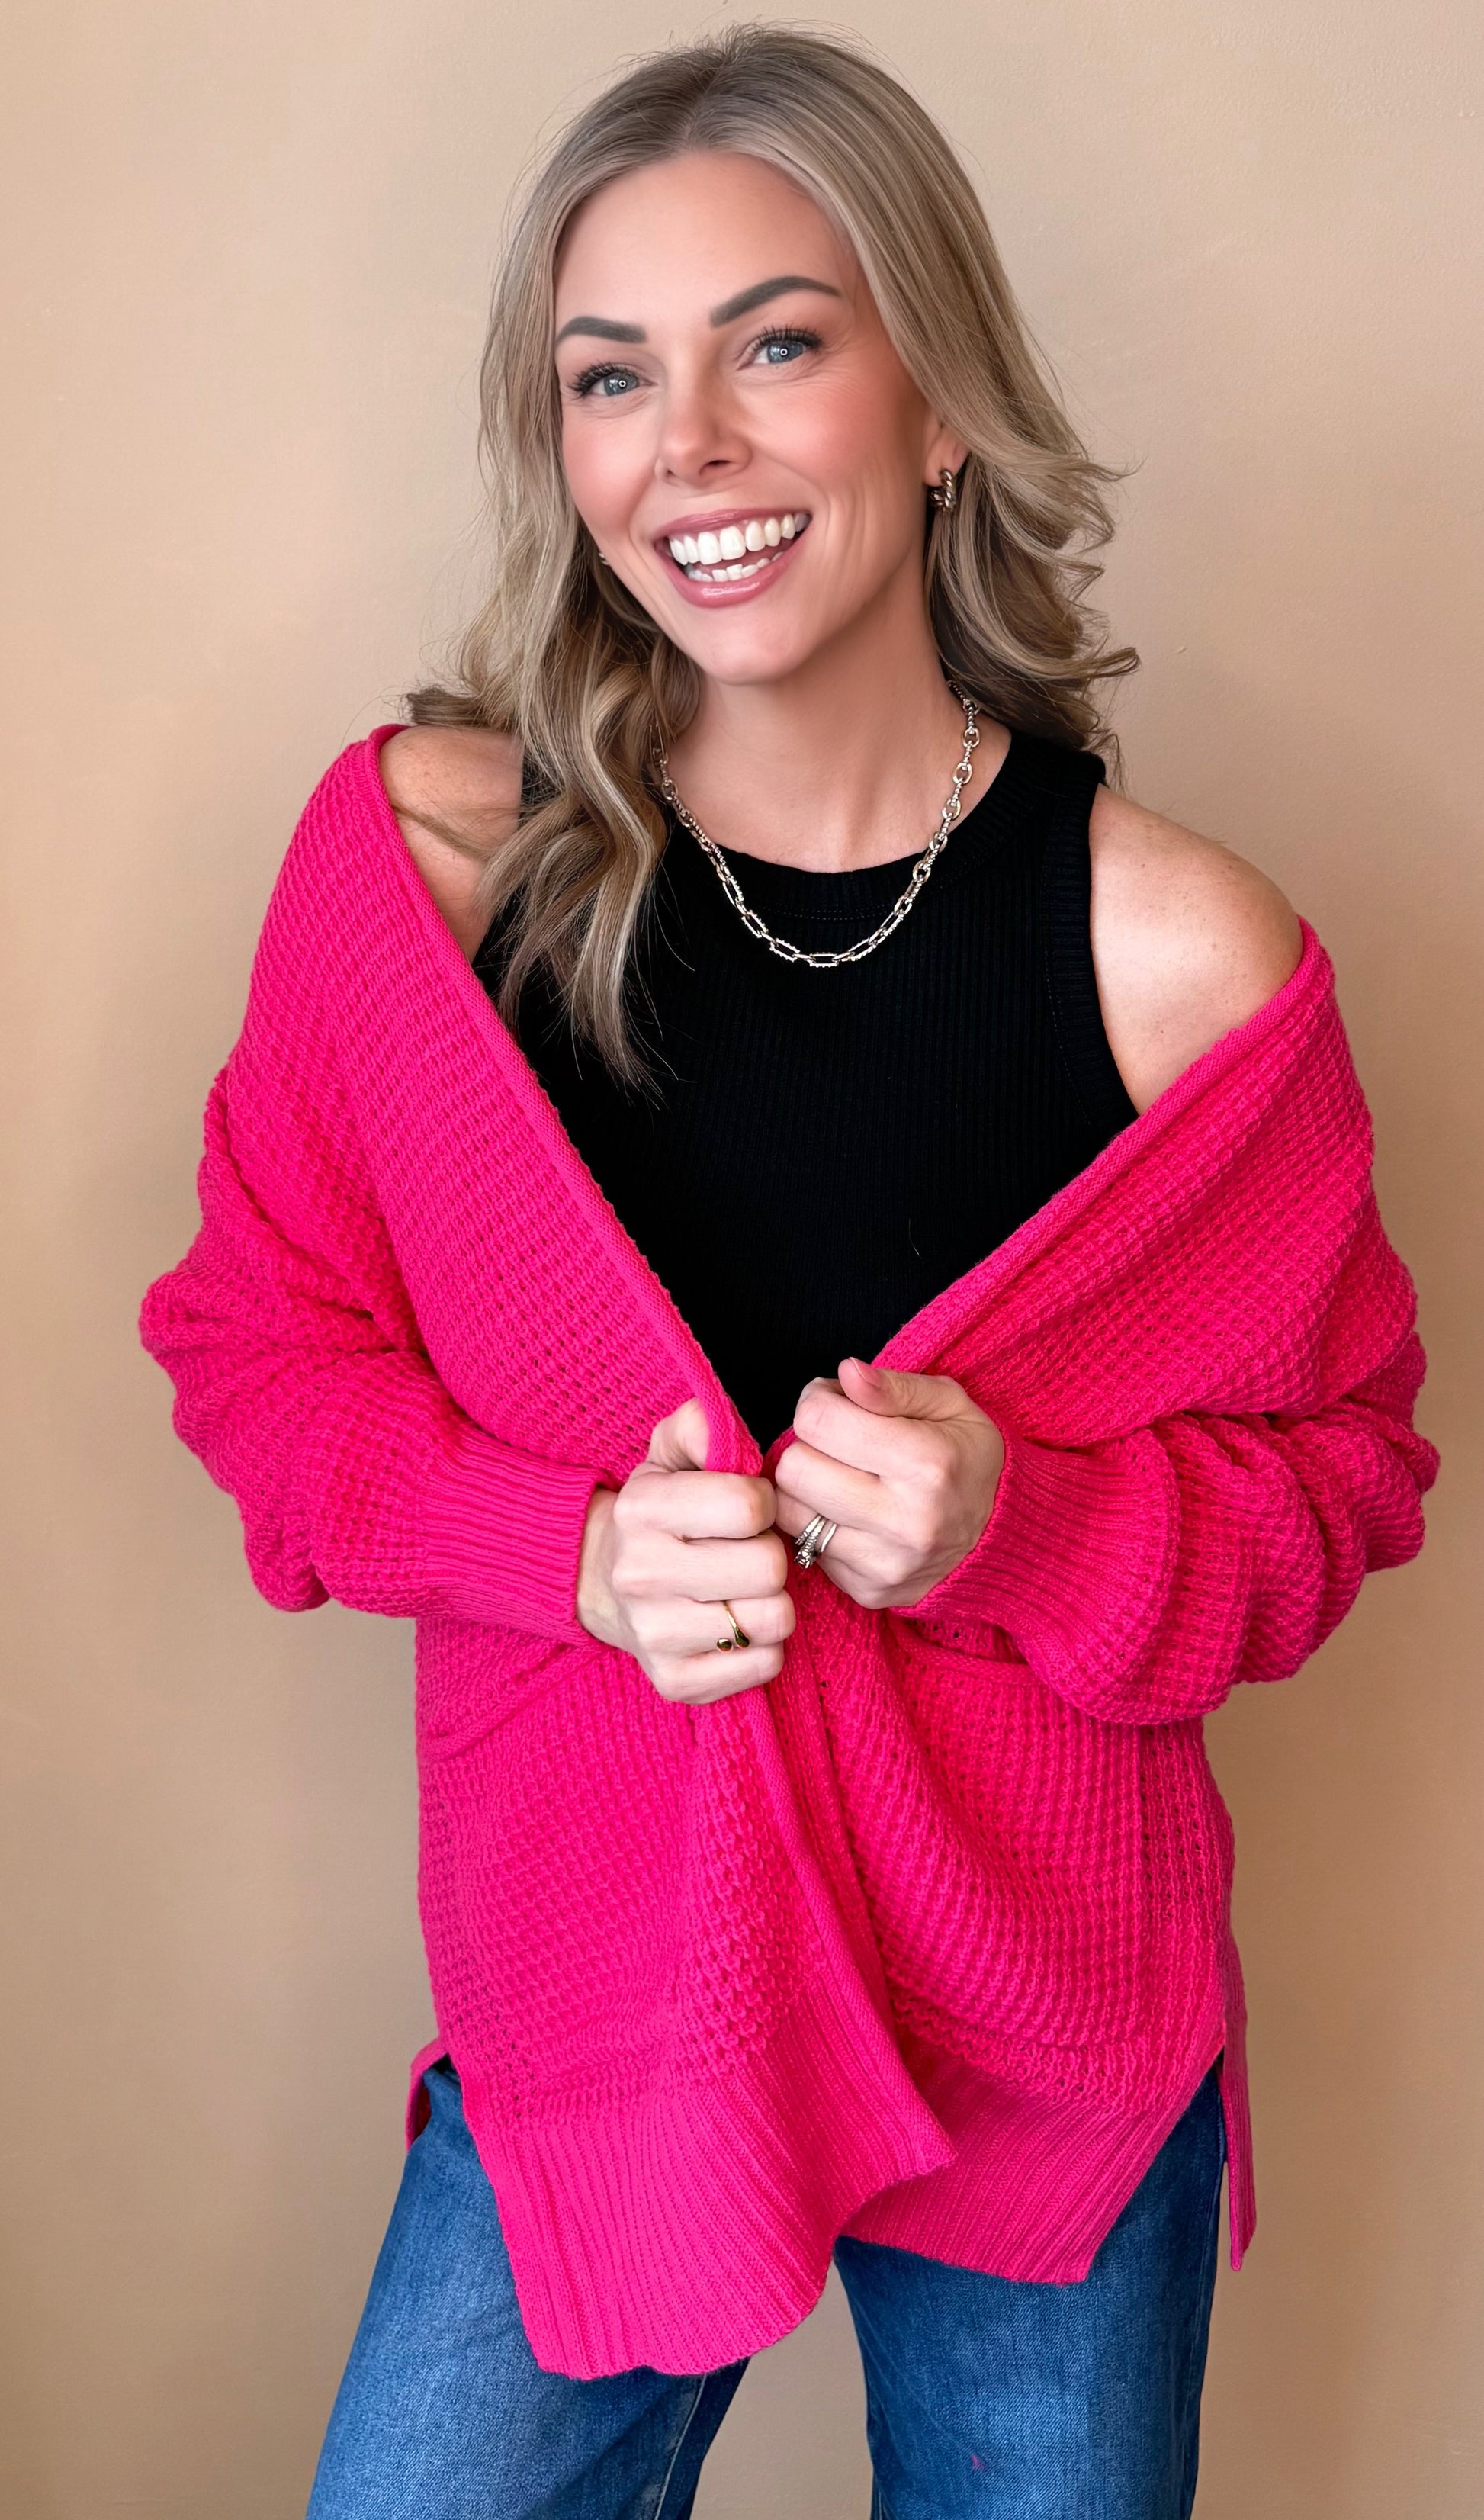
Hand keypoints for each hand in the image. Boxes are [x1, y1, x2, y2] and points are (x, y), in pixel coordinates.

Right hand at [576, 1399, 793, 1703]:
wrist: (606, 1581)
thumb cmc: (661, 1512)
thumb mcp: (672, 1452)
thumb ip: (703, 1425)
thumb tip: (729, 1434)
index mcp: (642, 1508)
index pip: (749, 1505)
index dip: (764, 1503)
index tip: (747, 1509)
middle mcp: (639, 1574)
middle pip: (768, 1567)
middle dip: (771, 1554)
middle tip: (747, 1552)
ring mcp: (655, 1635)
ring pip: (773, 1620)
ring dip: (773, 1601)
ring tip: (745, 1589)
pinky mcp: (675, 1682)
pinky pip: (764, 1666)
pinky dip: (764, 1647)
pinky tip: (738, 1625)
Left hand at [773, 1358, 1005, 1610]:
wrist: (1003, 1536)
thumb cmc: (968, 1458)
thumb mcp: (950, 1404)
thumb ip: (894, 1386)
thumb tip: (847, 1373)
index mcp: (926, 1463)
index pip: (818, 1421)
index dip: (817, 1402)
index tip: (836, 1404)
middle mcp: (905, 1520)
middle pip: (794, 1470)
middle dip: (806, 1446)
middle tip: (835, 1443)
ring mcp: (885, 1563)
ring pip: (790, 1513)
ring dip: (804, 1488)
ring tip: (839, 1477)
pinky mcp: (868, 1591)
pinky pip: (806, 1549)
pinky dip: (819, 1525)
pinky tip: (851, 1513)